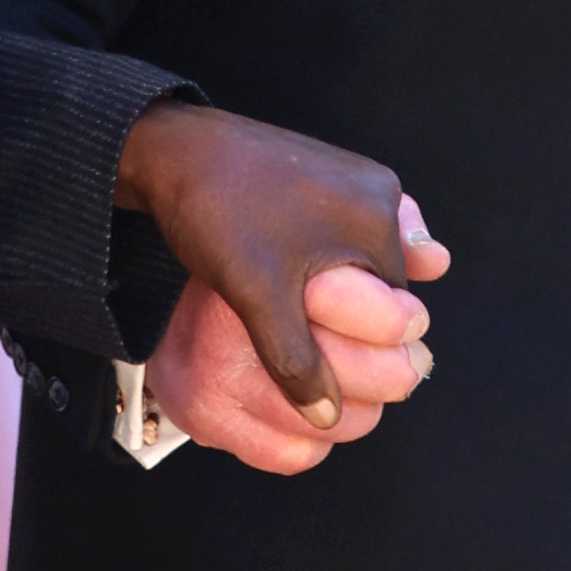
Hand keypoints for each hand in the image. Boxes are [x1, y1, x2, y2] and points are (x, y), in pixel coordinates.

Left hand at [114, 100, 448, 446]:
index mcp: (377, 221)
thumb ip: (297, 360)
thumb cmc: (218, 218)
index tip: (344, 362)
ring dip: (350, 281)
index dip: (372, 340)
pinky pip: (350, 222)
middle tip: (329, 338)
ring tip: (320, 308)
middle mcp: (379, 191)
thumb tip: (327, 419)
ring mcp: (354, 174)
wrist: (173, 151)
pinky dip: (339, 250)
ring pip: (367, 251)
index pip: (397, 306)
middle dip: (362, 309)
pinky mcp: (328, 167)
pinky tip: (317, 269)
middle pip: (387, 277)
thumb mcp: (258, 298)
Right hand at [147, 261, 437, 471]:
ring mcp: (221, 376)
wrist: (161, 287)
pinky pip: (297, 454)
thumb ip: (379, 236)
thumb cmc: (256, 254)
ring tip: (364, 390)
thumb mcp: (315, 232)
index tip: (410, 324)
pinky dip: (318, 441)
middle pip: (367, 374)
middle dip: (398, 371)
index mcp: (276, 268)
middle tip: (408, 365)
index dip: (402, 321)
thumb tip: (437, 259)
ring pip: (339, 422)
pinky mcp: (206, 417)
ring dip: (364, 410)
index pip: (376, 313)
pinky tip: (317, 413)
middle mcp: (242, 324)